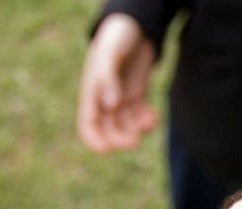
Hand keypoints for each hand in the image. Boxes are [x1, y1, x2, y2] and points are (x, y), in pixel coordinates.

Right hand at [78, 14, 157, 152]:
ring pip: (127, 126)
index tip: (106, 150)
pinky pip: (140, 117)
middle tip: (135, 142)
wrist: (136, 24)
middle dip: (121, 139)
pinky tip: (154, 115)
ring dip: (138, 129)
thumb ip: (107, 76)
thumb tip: (110, 105)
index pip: (88, 123)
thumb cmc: (118, 36)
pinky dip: (147, 121)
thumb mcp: (110, 52)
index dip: (94, 139)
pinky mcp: (136, 96)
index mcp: (92, 91)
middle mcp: (105, 99)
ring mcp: (121, 98)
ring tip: (150, 119)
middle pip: (109, 130)